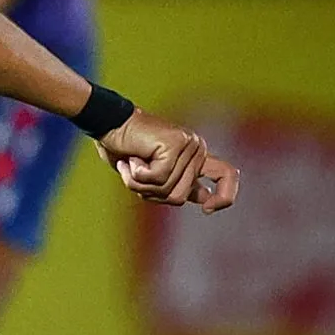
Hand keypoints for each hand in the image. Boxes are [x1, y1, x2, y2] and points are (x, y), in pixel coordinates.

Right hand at [95, 110, 239, 213]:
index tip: (207, 209)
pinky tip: (129, 160)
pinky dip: (137, 175)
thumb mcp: (153, 174)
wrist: (106, 124)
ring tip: (130, 164)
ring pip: (168, 190)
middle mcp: (196, 149)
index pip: (227, 176)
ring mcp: (188, 146)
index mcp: (196, 156)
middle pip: (181, 197)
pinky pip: (158, 178)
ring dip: (140, 184)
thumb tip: (205, 198)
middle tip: (136, 174)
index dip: (223, 198)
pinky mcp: (174, 145)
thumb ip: (178, 183)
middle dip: (152, 193)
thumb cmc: (124, 149)